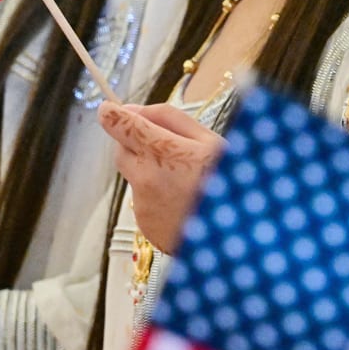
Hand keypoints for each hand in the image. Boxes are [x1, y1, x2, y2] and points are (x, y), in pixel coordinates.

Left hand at [99, 101, 221, 251]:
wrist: (238, 239)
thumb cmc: (230, 187)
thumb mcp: (210, 140)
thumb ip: (169, 119)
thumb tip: (133, 110)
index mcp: (164, 152)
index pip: (120, 125)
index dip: (112, 114)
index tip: (110, 110)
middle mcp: (146, 179)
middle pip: (121, 150)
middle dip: (136, 143)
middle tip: (167, 147)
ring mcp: (144, 205)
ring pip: (134, 176)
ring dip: (151, 172)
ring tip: (187, 182)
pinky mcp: (145, 225)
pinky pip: (144, 201)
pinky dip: (157, 197)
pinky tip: (183, 201)